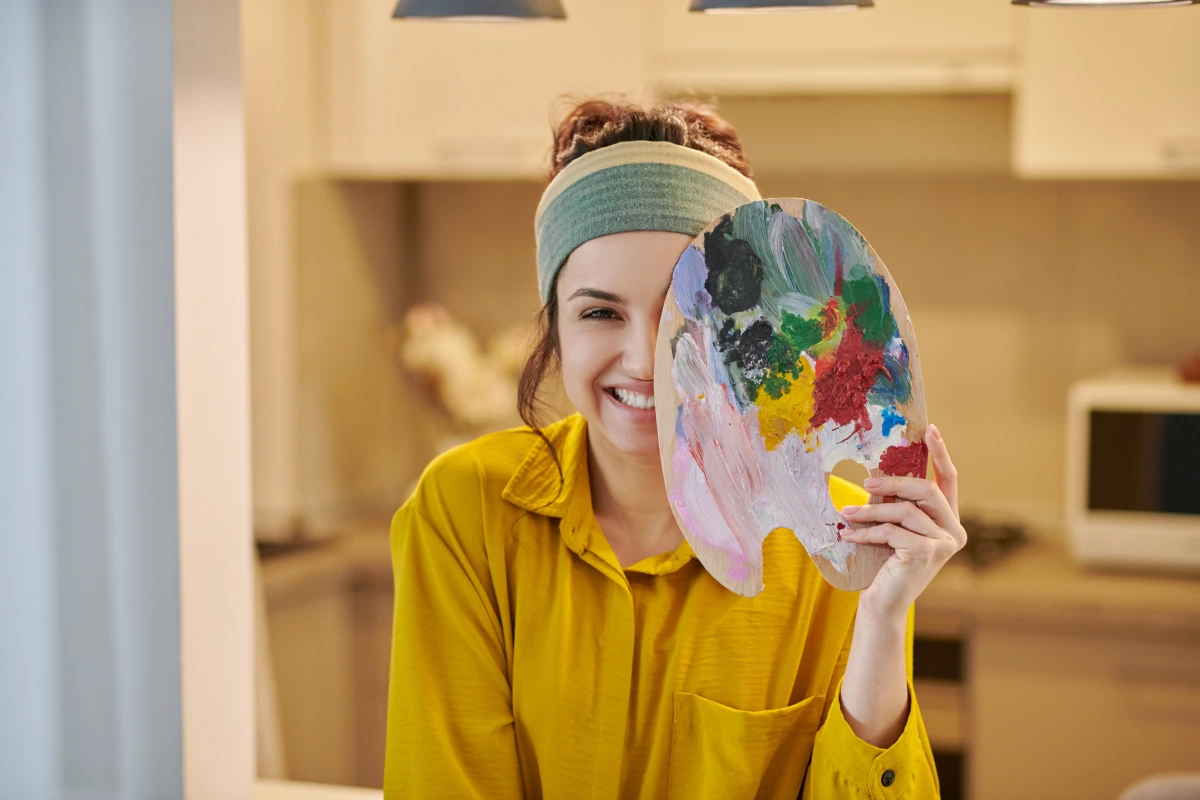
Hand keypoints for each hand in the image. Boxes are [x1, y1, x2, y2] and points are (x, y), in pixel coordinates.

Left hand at [839, 424, 966, 622]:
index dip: (940, 454)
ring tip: (846, 513)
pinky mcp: (926, 553)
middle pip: (926, 490)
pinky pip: (892, 531)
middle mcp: (953, 531)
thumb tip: (878, 474)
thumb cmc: (884, 563)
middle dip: (894, 482)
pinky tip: (849, 536)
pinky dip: (867, 532)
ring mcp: (943, 544)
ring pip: (905, 510)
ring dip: (871, 510)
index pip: (949, 480)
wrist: (882, 604)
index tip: (931, 429)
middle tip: (865, 482)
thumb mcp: (893, 527)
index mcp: (948, 521)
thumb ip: (896, 503)